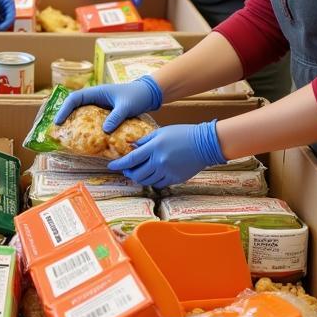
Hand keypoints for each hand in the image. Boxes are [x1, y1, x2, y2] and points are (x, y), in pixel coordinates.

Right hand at [55, 77, 163, 131]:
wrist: (148, 94)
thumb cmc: (137, 96)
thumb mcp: (126, 106)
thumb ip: (116, 116)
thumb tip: (104, 130)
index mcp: (97, 92)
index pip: (74, 98)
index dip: (64, 109)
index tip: (59, 121)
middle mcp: (95, 98)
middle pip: (73, 105)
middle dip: (64, 116)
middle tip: (57, 130)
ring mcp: (99, 105)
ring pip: (80, 112)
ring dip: (73, 122)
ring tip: (66, 135)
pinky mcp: (104, 113)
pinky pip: (90, 119)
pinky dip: (85, 126)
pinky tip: (84, 137)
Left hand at [108, 121, 224, 188]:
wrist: (204, 144)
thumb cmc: (182, 134)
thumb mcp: (161, 132)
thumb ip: (145, 141)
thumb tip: (131, 147)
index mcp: (154, 147)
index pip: (131, 159)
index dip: (119, 164)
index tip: (111, 166)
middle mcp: (159, 161)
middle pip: (137, 173)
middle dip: (128, 173)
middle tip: (125, 170)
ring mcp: (167, 171)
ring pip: (146, 181)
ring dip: (139, 178)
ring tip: (137, 173)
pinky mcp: (175, 178)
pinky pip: (158, 184)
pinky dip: (152, 181)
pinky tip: (152, 175)